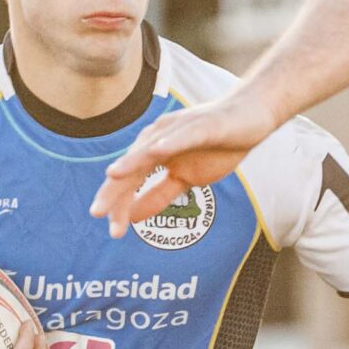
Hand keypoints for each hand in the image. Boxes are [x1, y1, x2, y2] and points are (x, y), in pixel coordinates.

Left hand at [88, 89, 280, 235]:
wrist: (251, 116)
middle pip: (132, 166)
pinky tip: (156, 152)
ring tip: (113, 177)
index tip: (113, 232)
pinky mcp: (203, 125)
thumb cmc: (216, 146)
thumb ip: (158, 195)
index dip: (119, 205)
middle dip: (114, 190)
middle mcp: (160, 138)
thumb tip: (132, 216)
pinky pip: (184, 135)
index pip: (130, 182)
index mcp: (154, 152)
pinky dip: (169, 143)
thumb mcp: (185, 179)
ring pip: (150, 148)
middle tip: (96, 213)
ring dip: (131, 163)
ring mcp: (180, 130)